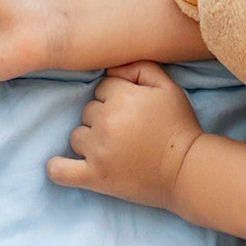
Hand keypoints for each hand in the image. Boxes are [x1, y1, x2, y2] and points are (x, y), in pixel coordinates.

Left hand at [46, 62, 203, 206]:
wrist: (187, 170)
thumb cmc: (179, 126)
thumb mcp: (168, 87)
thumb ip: (140, 67)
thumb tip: (112, 68)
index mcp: (123, 97)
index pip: (101, 89)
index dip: (116, 98)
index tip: (132, 111)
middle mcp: (106, 122)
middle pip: (88, 111)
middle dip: (103, 118)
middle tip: (127, 132)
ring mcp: (98, 151)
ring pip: (76, 136)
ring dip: (89, 141)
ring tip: (113, 149)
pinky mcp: (94, 177)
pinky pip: (60, 171)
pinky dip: (57, 168)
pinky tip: (61, 164)